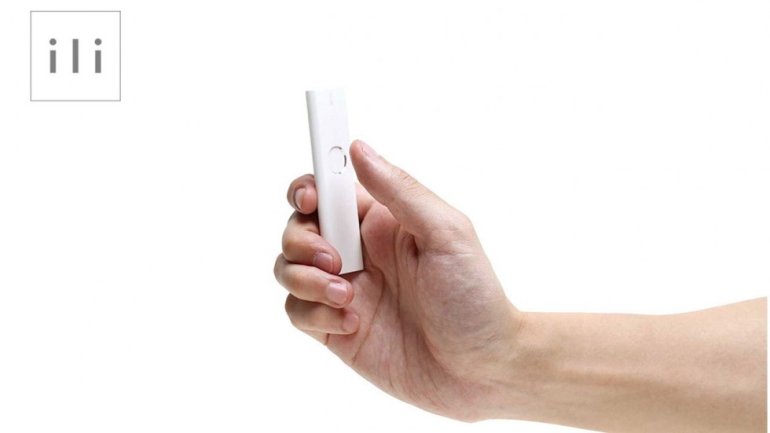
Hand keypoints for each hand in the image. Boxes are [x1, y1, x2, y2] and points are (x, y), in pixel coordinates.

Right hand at [274, 140, 518, 420]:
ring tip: (348, 295)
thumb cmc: (476, 299)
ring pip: (289, 268)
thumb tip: (359, 148)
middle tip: (334, 258)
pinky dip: (314, 313)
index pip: (329, 191)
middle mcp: (358, 252)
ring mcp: (345, 290)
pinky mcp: (336, 328)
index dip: (308, 188)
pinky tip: (352, 323)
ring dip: (305, 279)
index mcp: (382, 221)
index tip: (310, 198)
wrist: (482, 370)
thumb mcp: (447, 233)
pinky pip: (297, 311)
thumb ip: (400, 190)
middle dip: (301, 238)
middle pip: (298, 227)